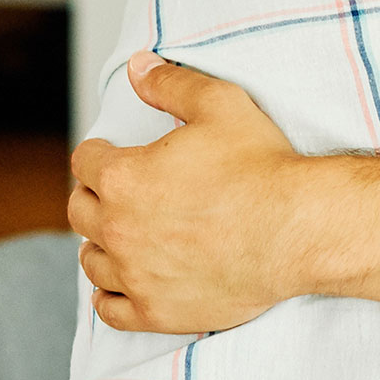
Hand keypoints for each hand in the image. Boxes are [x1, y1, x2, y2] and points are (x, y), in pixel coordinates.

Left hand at [69, 53, 315, 334]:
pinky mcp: (155, 311)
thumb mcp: (221, 105)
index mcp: (122, 176)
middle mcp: (117, 228)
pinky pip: (109, 310)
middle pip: (79, 211)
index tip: (118, 156)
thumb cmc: (263, 168)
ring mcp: (135, 274)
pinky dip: (109, 296)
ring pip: (91, 260)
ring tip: (124, 237)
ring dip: (102, 244)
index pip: (85, 161)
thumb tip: (137, 68)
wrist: (299, 229)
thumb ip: (172, 84)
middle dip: (96, 198)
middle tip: (124, 194)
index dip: (102, 154)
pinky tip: (122, 284)